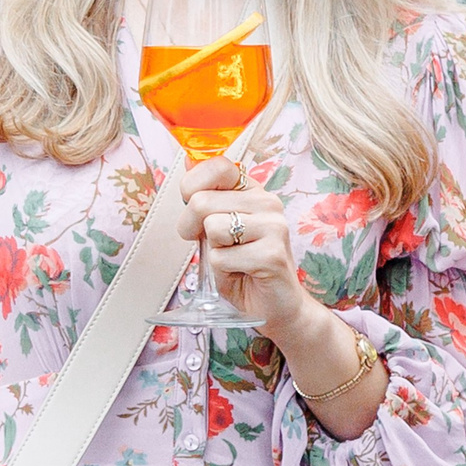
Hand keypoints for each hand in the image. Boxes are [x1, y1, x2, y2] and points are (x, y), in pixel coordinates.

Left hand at [178, 157, 309, 333]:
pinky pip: (221, 258)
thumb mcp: (218, 228)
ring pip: (211, 228)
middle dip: (192, 229)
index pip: (217, 166)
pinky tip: (244, 273)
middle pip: (201, 201)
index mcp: (253, 191)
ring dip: (214, 253)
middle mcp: (267, 202)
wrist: (276, 307)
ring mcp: (273, 226)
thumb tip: (188, 159)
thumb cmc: (244, 267)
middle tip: (213, 247)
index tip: (196, 212)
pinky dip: (223, 272)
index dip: (192, 187)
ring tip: (234, 260)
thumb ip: (206, 198)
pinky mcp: (272, 254)